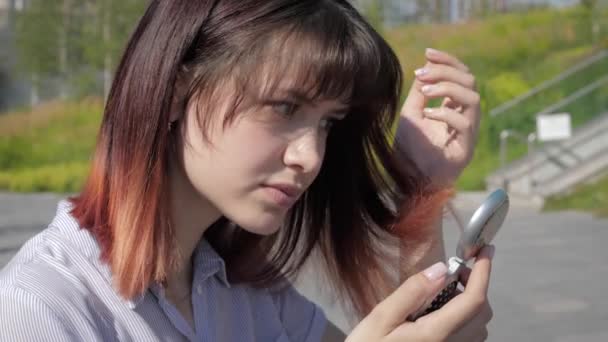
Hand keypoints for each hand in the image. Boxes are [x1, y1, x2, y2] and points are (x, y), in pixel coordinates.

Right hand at [346, 245, 493, 341]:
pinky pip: (468, 337)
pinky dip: (463, 319)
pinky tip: (438, 312)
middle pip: (482, 313)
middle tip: (454, 270)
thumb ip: (411, 292)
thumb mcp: (380, 317)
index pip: (473, 300)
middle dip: (476, 286)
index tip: (484, 250)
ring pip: (478, 326)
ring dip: (469, 303)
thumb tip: (442, 268)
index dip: (484, 273)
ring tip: (443, 291)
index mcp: (436, 332)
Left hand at [396, 48, 480, 187]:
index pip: (461, 76)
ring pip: (473, 99)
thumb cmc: (410, 149)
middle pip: (470, 82)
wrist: (407, 180)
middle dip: (446, 72)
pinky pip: (465, 124)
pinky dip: (445, 114)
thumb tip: (427, 65)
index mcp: (455, 108)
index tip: (428, 53)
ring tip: (425, 92)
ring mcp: (468, 134)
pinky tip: (427, 115)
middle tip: (421, 75)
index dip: (448, 61)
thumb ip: (421, 91)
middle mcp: (465, 119)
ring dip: (448, 89)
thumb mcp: (412, 113)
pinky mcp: (466, 150)